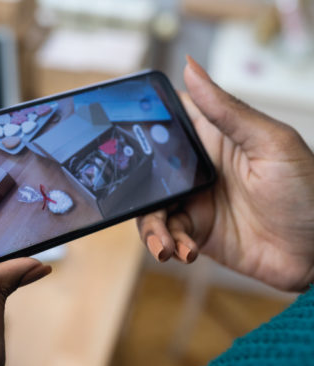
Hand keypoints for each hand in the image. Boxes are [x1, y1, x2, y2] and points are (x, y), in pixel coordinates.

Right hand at [137, 56, 313, 290]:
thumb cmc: (308, 191)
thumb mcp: (270, 143)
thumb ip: (226, 110)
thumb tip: (191, 67)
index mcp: (212, 137)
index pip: (165, 121)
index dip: (138, 124)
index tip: (117, 135)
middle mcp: (197, 167)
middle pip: (146, 168)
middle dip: (135, 185)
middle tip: (138, 200)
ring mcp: (194, 200)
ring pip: (150, 206)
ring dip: (151, 226)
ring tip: (166, 244)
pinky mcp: (196, 231)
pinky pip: (167, 235)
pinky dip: (168, 245)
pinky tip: (184, 251)